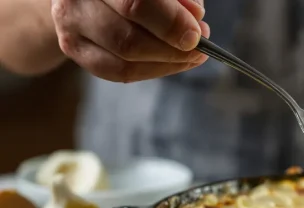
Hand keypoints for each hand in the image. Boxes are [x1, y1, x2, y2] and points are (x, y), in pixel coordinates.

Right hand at [51, 0, 209, 81]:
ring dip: (166, 62)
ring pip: (124, 58)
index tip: (197, 34)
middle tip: (199, 48)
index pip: (136, 3)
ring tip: (191, 56)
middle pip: (128, 37)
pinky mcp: (73, 47)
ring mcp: (70, 23)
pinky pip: (116, 71)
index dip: (171, 22)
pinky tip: (171, 63)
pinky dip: (151, 70)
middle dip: (171, 48)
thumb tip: (195, 16)